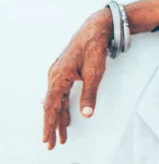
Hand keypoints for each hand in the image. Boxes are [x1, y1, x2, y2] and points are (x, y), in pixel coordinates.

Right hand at [43, 9, 111, 149]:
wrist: (96, 28)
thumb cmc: (94, 48)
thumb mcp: (94, 73)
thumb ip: (89, 94)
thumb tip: (87, 113)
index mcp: (58, 76)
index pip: (51, 106)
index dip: (50, 124)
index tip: (48, 139)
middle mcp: (55, 75)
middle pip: (51, 106)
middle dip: (52, 125)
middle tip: (53, 143)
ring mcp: (59, 73)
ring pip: (57, 100)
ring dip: (59, 117)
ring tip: (62, 134)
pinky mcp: (65, 71)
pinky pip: (61, 93)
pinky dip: (64, 105)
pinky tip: (66, 115)